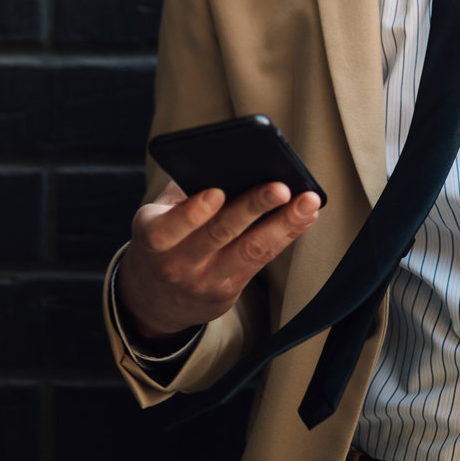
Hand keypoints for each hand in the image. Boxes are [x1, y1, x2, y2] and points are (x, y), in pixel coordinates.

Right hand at [117, 179, 321, 339]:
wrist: (156, 299)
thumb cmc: (165, 236)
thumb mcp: (159, 215)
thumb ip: (186, 191)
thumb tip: (233, 161)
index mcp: (151, 238)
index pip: (169, 228)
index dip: (192, 213)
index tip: (217, 193)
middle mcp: (176, 265)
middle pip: (219, 234)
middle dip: (253, 208)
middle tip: (281, 188)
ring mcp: (204, 282)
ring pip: (249, 251)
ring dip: (283, 224)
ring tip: (308, 201)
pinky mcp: (228, 292)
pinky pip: (262, 261)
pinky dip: (287, 236)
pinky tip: (305, 216)